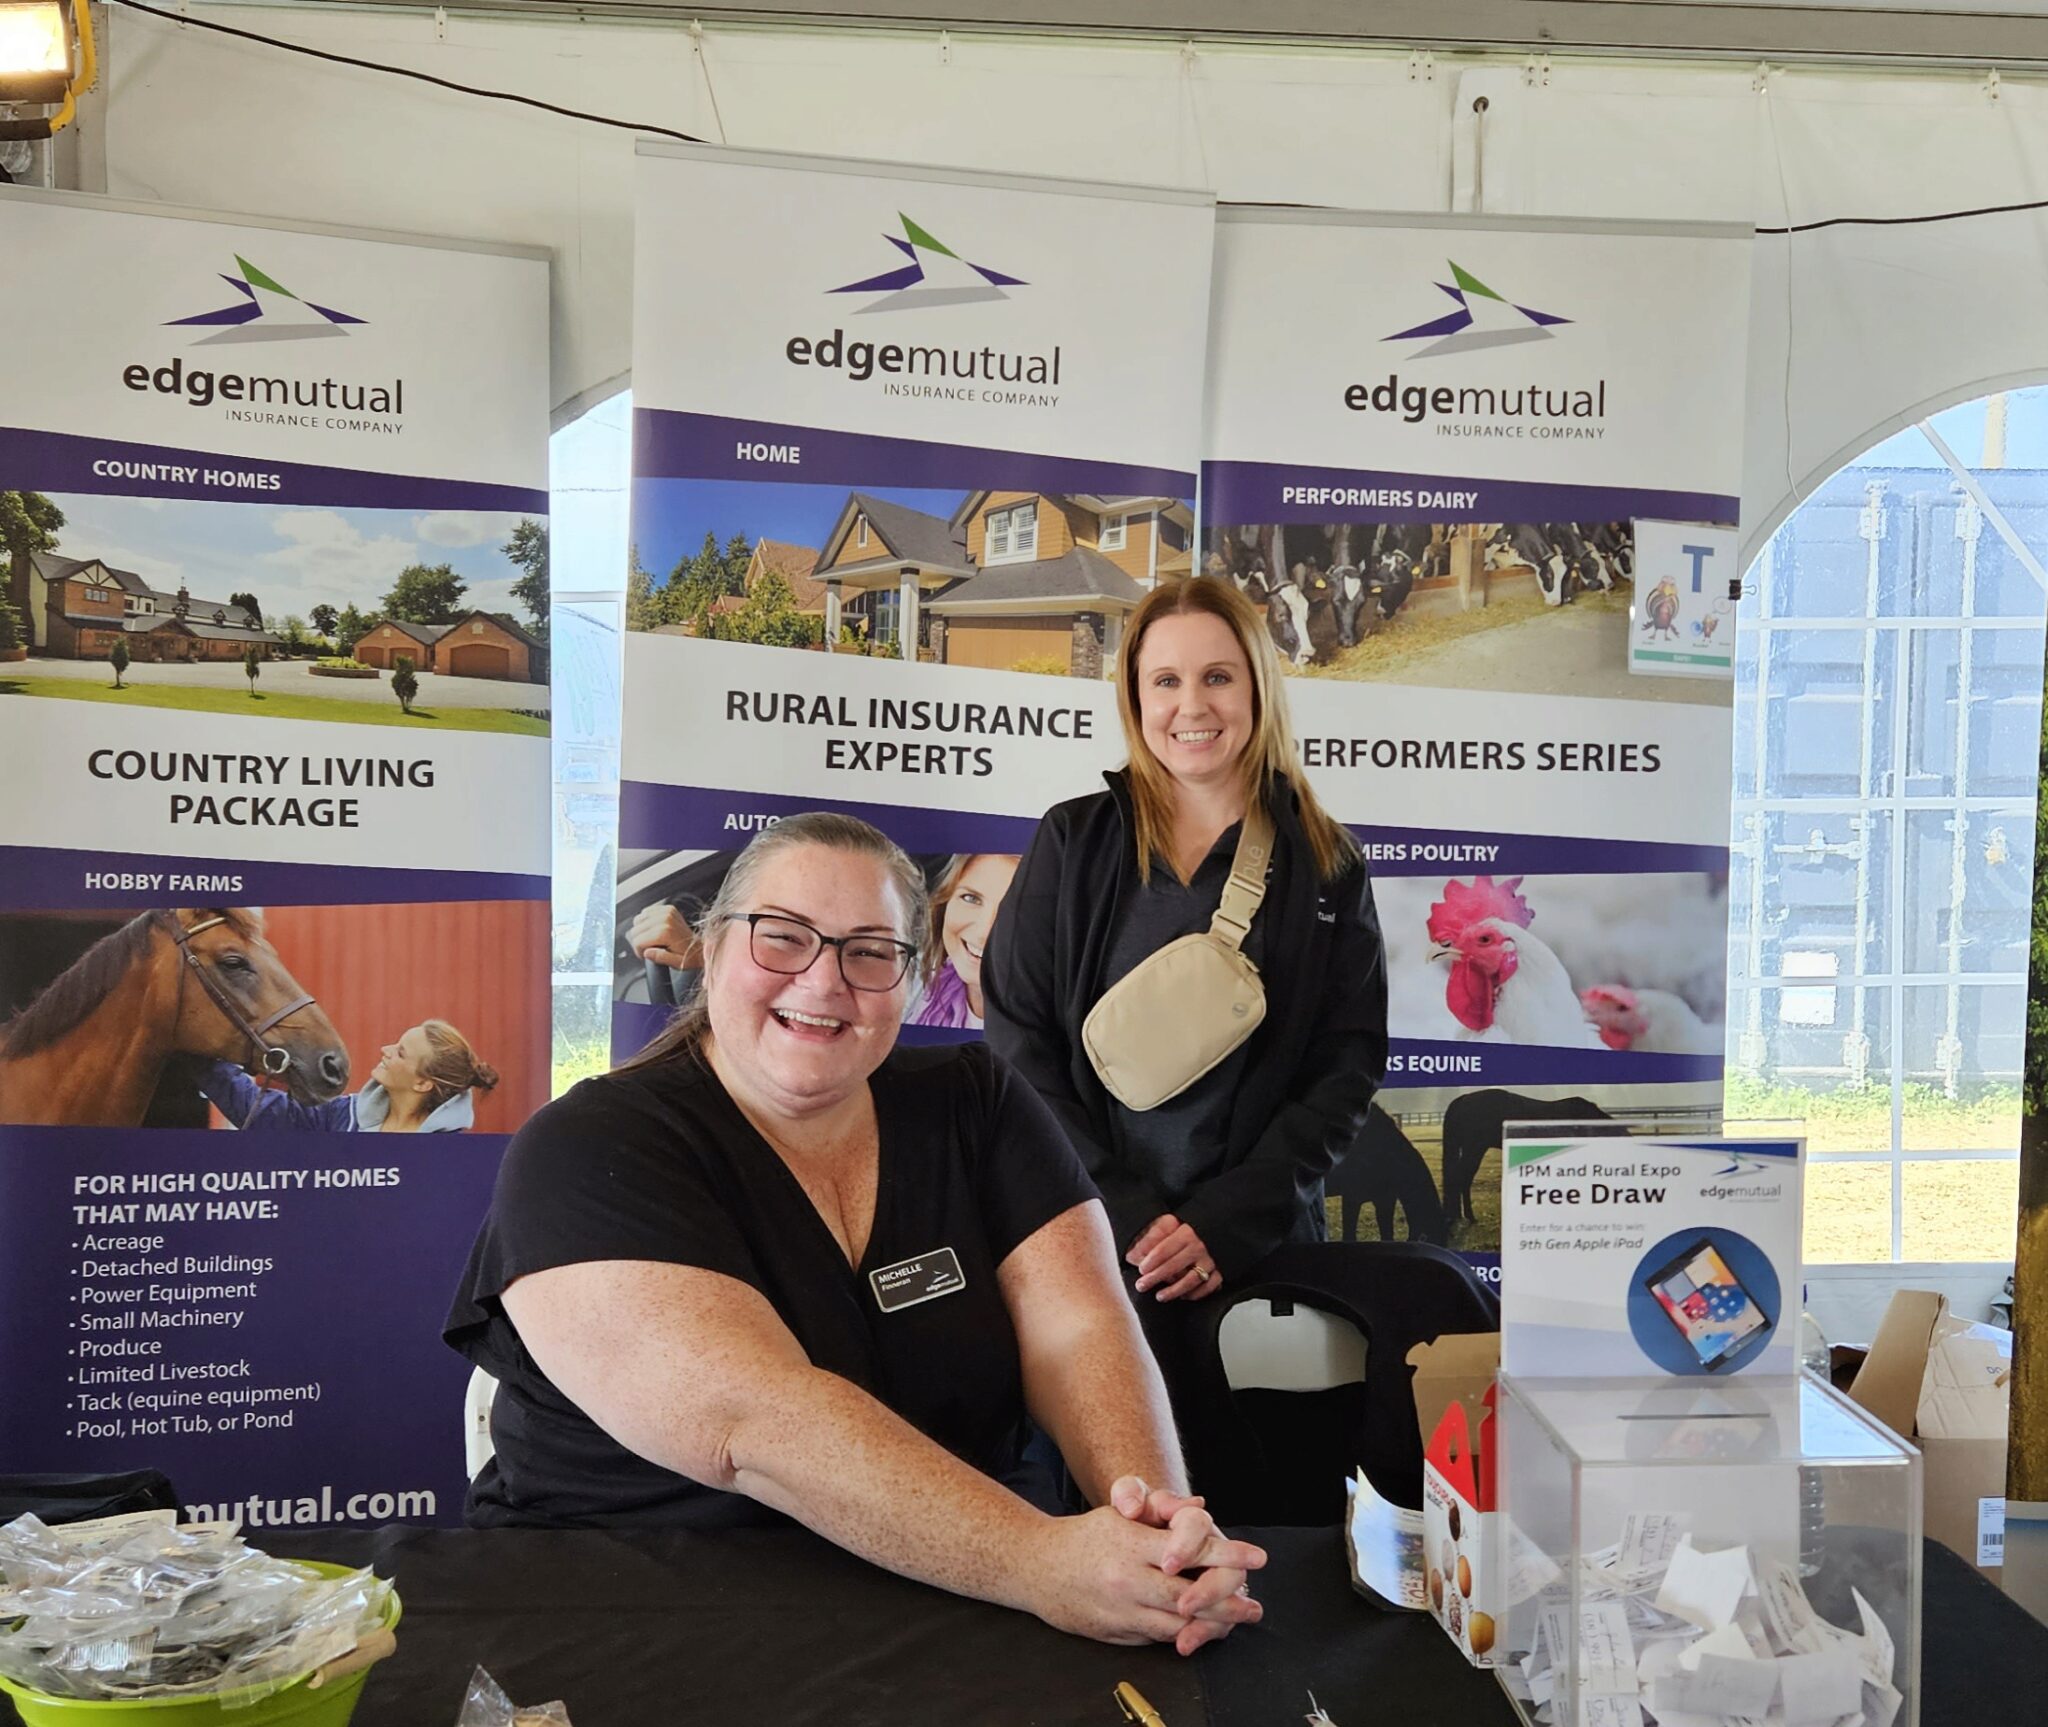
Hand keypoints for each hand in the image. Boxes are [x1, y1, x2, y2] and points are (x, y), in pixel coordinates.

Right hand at [628, 904, 698, 970]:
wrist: (700, 947)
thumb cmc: (689, 956)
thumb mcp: (676, 963)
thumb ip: (660, 958)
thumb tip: (646, 952)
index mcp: (666, 932)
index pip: (637, 940)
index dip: (639, 951)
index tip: (646, 954)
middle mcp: (666, 919)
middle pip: (636, 930)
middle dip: (639, 941)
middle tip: (649, 948)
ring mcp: (667, 912)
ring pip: (638, 920)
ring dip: (641, 931)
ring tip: (651, 939)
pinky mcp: (668, 908)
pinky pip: (646, 912)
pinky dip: (646, 921)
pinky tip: (654, 930)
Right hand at [1026, 1505, 1265, 1653]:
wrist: (1038, 1569)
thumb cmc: (1085, 1536)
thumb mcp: (1119, 1513)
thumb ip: (1160, 1509)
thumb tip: (1200, 1505)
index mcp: (1131, 1544)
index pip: (1189, 1551)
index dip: (1227, 1555)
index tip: (1255, 1556)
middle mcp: (1127, 1580)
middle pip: (1190, 1596)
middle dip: (1228, 1601)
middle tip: (1254, 1605)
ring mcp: (1122, 1611)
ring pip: (1178, 1624)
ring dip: (1212, 1625)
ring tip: (1237, 1621)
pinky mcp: (1116, 1634)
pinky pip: (1158, 1638)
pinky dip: (1183, 1635)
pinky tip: (1201, 1631)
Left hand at [1127, 1214, 1223, 1302]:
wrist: (1223, 1228)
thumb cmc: (1195, 1228)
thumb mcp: (1176, 1223)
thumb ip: (1158, 1234)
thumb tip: (1139, 1250)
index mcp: (1186, 1233)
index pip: (1163, 1250)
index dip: (1150, 1262)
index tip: (1141, 1270)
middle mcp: (1199, 1247)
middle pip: (1173, 1266)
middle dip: (1154, 1278)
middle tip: (1142, 1285)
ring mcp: (1211, 1261)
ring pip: (1190, 1280)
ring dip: (1173, 1291)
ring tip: (1159, 1296)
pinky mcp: (1221, 1271)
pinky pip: (1208, 1287)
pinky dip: (1196, 1294)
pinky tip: (1184, 1296)